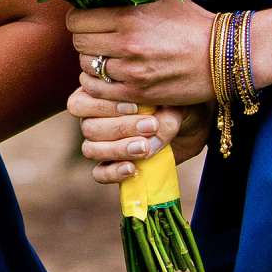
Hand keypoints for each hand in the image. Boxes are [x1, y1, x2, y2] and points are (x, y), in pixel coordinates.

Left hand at [66, 0, 215, 108]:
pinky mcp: (138, 94)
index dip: (79, 19)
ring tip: (104, 58)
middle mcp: (126, 45)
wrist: (225, 58)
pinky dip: (96, 84)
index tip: (87, 20)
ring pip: (86, 67)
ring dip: (91, 62)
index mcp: (129, 18)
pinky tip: (107, 77)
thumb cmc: (195, 25)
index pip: (77, 20)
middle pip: (79, 43)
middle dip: (84, 39)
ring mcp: (131, 72)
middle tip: (96, 38)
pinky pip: (97, 90)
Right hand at [66, 88, 210, 184]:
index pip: (80, 103)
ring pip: (91, 150)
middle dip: (120, 128)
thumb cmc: (176, 105)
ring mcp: (100, 145)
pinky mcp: (112, 166)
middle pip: (88, 128)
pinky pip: (100, 173)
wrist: (190, 126)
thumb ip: (163, 113)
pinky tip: (133, 169)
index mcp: (98, 97)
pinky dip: (114, 172)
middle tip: (151, 127)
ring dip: (118, 149)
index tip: (136, 107)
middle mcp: (93, 120)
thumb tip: (151, 138)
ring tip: (145, 148)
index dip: (103, 106)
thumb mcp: (173, 102)